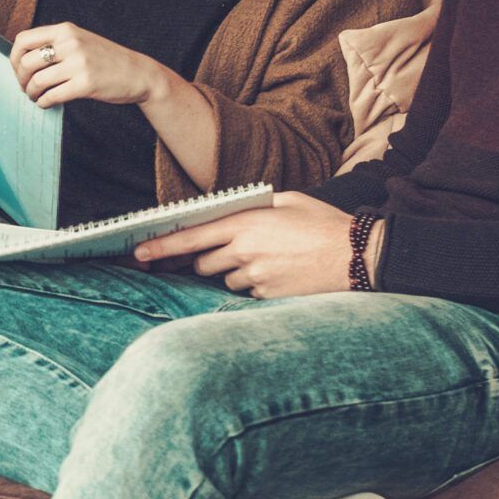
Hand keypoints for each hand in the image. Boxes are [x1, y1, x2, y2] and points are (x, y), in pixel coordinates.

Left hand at [10, 22, 170, 107]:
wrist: (138, 73)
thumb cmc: (105, 59)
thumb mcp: (79, 40)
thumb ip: (55, 44)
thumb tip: (21, 60)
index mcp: (66, 30)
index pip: (23, 40)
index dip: (14, 58)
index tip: (18, 70)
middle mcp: (70, 43)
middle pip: (26, 62)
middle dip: (21, 79)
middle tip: (26, 88)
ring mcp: (79, 63)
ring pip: (37, 81)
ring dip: (31, 93)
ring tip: (36, 97)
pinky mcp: (86, 84)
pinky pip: (52, 96)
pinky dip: (44, 102)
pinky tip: (47, 103)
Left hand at [134, 192, 354, 297]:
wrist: (359, 257)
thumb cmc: (325, 224)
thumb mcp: (288, 202)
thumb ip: (254, 208)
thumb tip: (231, 215)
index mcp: (245, 223)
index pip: (190, 237)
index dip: (160, 247)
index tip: (138, 253)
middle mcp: (244, 251)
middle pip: (202, 263)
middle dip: (207, 259)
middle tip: (230, 251)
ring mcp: (255, 277)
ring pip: (225, 278)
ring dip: (234, 272)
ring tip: (269, 260)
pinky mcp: (267, 296)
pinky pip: (247, 293)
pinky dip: (254, 284)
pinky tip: (279, 273)